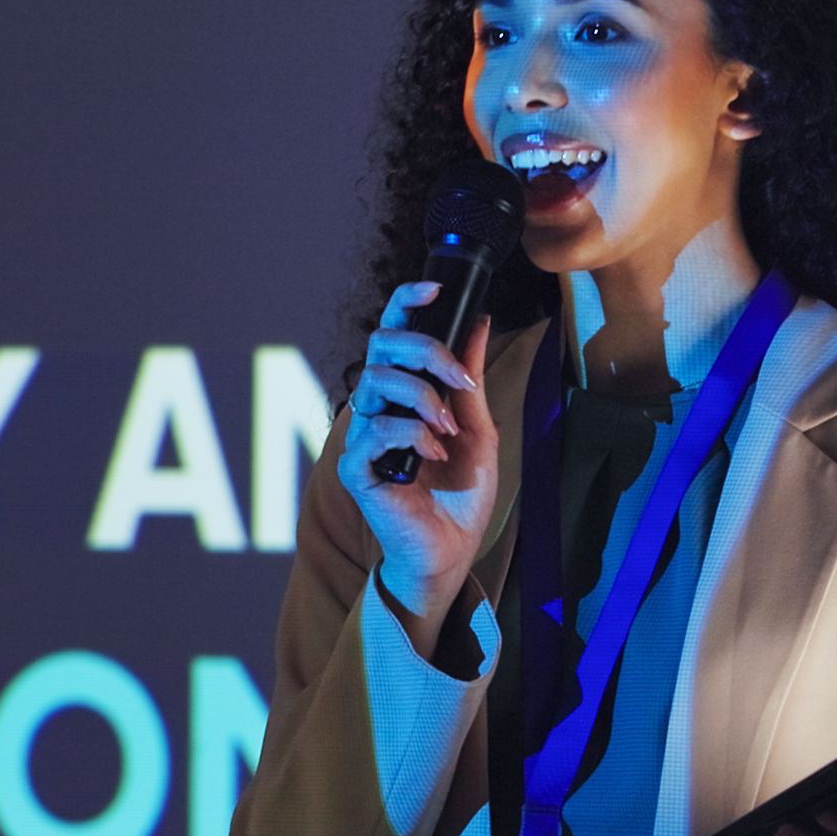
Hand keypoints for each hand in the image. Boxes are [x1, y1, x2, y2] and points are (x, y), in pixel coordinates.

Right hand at [336, 280, 498, 648]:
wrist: (452, 549)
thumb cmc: (460, 493)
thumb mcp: (479, 427)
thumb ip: (470, 378)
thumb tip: (477, 320)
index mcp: (403, 389)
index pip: (392, 330)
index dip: (405, 300)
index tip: (433, 286)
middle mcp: (377, 405)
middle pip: (381, 345)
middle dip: (425, 351)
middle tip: (458, 381)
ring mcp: (363, 435)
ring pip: (376, 382)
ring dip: (422, 398)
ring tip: (448, 430)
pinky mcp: (357, 467)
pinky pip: (374, 431)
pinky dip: (411, 435)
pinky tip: (433, 456)